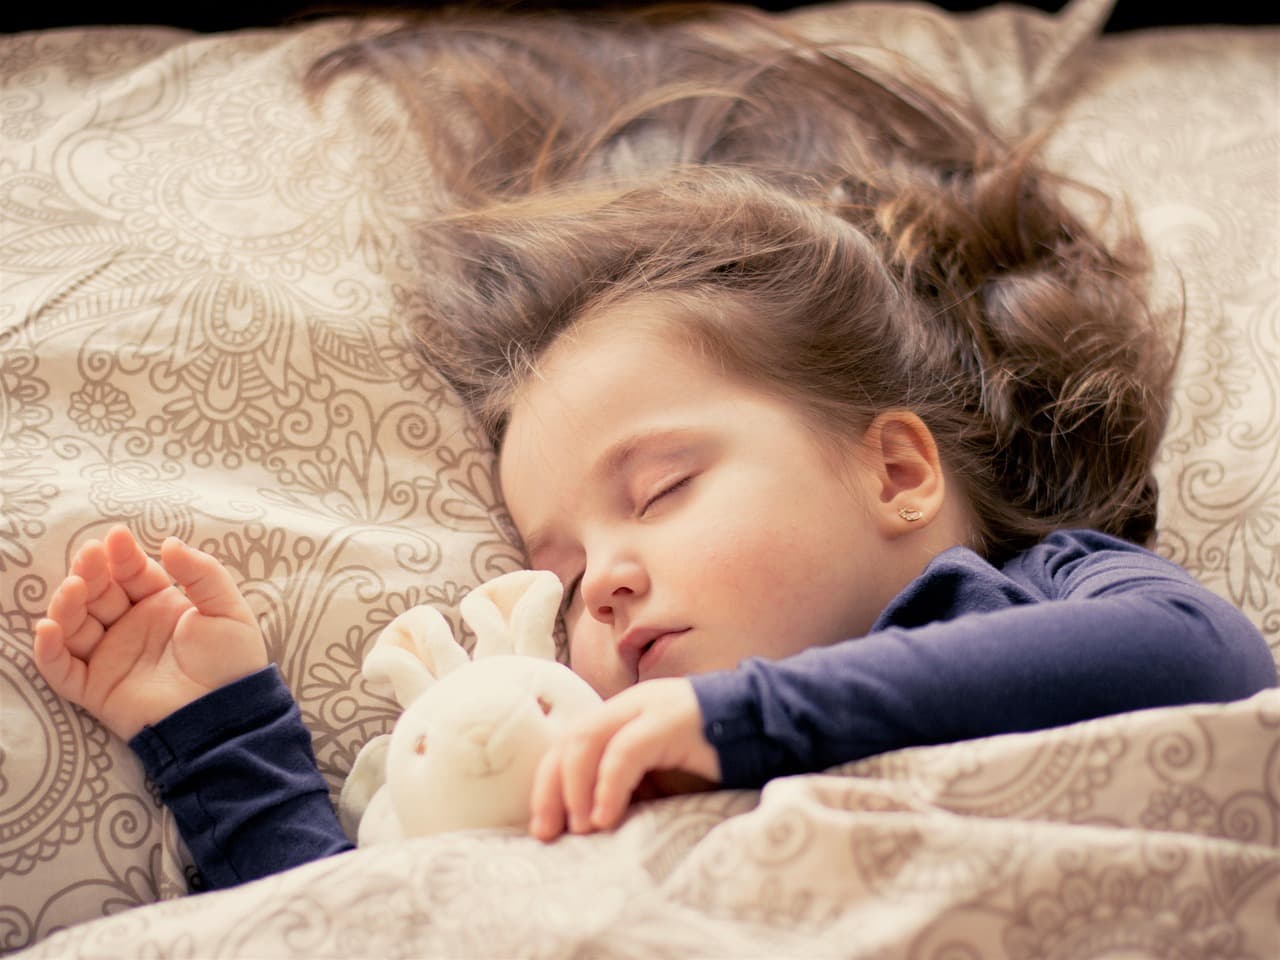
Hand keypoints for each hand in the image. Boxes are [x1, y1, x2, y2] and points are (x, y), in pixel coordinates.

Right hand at [33, 524, 267, 740]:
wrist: (226, 714)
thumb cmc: (232, 662)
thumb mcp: (227, 609)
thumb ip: (202, 573)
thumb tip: (168, 542)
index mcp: (161, 606)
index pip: (133, 574)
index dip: (123, 556)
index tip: (117, 537)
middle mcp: (132, 628)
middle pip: (100, 594)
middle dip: (92, 572)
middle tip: (91, 556)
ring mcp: (111, 657)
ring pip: (75, 625)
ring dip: (68, 604)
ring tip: (74, 587)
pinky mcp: (96, 688)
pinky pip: (62, 669)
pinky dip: (49, 650)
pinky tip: (49, 628)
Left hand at [528, 678, 720, 840]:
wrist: (769, 729)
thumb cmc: (716, 761)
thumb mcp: (662, 777)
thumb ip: (628, 788)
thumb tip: (588, 827)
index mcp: (622, 717)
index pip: (568, 744)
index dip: (548, 785)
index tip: (544, 829)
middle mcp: (629, 707)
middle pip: (569, 740)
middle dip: (551, 789)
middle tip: (549, 834)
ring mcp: (649, 709)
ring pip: (587, 739)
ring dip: (574, 788)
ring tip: (580, 828)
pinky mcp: (670, 721)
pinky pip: (626, 751)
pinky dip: (608, 785)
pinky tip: (605, 817)